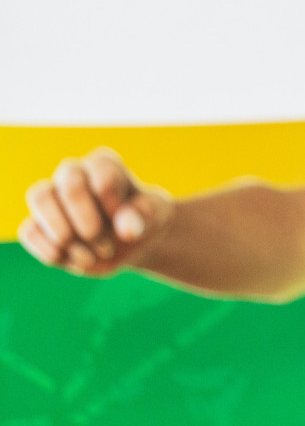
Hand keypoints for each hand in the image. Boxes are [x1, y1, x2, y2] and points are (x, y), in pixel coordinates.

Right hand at [18, 147, 171, 275]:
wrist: (130, 242)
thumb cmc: (144, 219)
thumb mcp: (156, 215)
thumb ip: (146, 215)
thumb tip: (126, 229)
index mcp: (103, 165)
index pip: (101, 173)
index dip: (112, 203)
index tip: (127, 224)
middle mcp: (73, 173)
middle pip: (68, 185)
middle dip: (87, 221)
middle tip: (105, 246)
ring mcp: (52, 198)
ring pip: (40, 198)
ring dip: (64, 234)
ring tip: (89, 257)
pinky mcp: (37, 224)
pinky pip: (28, 230)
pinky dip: (51, 250)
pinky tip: (76, 261)